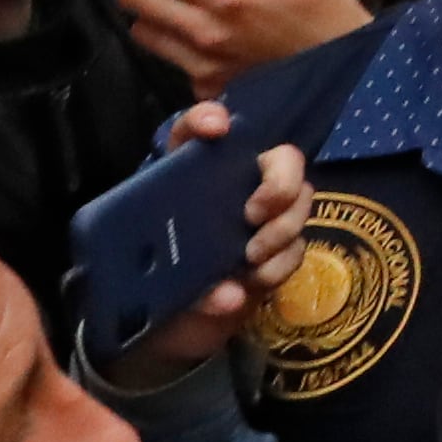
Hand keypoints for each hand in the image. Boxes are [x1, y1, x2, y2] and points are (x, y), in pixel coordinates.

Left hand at [101, 105, 313, 387]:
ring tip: (251, 257)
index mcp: (197, 171)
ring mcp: (264, 216)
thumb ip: (174, 255)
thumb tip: (227, 286)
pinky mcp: (277, 253)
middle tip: (254, 214)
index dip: (207, 118)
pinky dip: (279, 265)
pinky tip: (255, 280)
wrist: (168, 322)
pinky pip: (297, 248)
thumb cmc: (153, 272)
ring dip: (283, 228)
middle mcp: (237, 183)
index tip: (217, 129)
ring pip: (301, 200)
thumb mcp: (139, 256)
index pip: (202, 125)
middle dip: (280, 183)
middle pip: (284, 159)